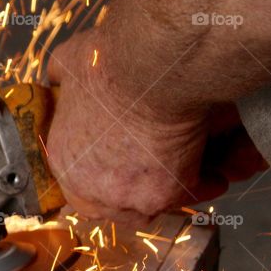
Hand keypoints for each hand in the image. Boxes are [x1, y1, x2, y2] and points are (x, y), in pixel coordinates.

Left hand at [45, 31, 264, 224]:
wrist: (149, 67)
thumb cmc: (112, 62)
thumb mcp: (68, 65)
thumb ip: (61, 78)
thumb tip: (57, 76)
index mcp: (63, 160)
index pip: (76, 188)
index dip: (100, 180)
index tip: (119, 171)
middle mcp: (88, 187)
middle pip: (108, 208)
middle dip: (130, 196)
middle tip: (151, 180)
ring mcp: (124, 196)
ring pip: (147, 208)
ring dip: (163, 194)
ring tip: (183, 175)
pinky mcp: (162, 196)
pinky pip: (187, 197)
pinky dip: (202, 184)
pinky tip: (212, 174)